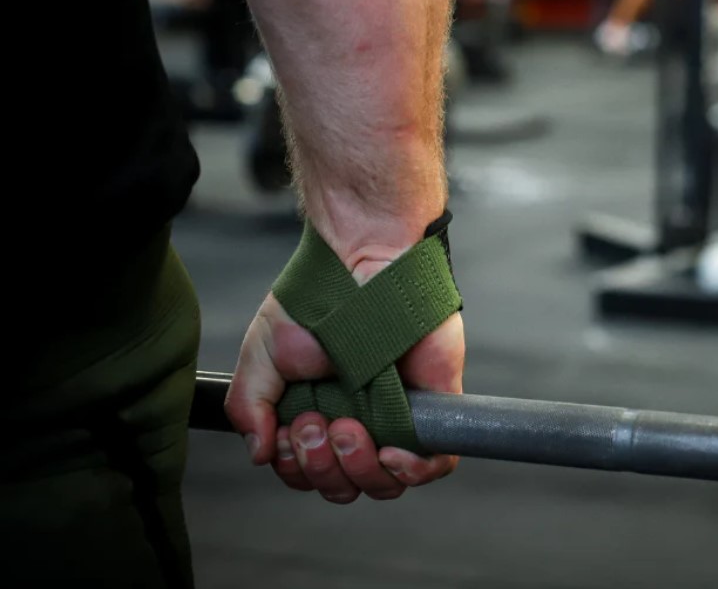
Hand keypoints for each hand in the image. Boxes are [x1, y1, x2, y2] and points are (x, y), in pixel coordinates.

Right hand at [225, 284, 463, 503]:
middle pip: (345, 487)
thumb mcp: (262, 354)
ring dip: (361, 471)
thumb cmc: (312, 304)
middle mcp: (356, 422)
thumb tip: (258, 453)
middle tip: (317, 424)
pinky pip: (433, 463)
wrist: (361, 263)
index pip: (308, 475)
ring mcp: (395, 417)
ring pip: (385, 484)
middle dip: (324, 469)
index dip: (298, 469)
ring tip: (349, 429)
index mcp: (317, 416)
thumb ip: (250, 406)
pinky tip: (391, 452)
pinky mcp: (431, 406)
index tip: (291, 432)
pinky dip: (413, 472)